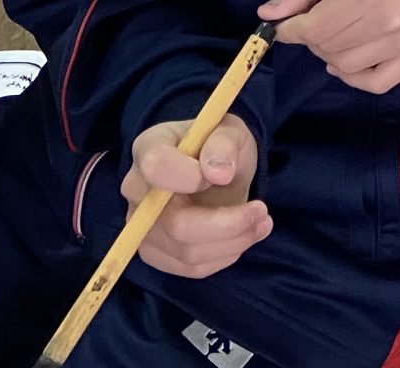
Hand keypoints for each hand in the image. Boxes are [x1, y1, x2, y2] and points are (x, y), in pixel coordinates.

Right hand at [123, 114, 269, 278]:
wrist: (216, 169)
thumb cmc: (219, 146)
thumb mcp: (230, 132)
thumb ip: (223, 144)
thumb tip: (218, 173)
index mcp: (149, 148)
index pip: (156, 166)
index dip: (191, 176)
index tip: (223, 175)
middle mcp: (137, 191)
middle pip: (175, 224)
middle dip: (228, 223)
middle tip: (262, 209)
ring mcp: (141, 227)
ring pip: (187, 252)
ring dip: (233, 241)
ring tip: (261, 221)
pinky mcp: (156, 253)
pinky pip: (191, 268)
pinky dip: (224, 255)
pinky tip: (243, 235)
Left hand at [258, 0, 399, 92]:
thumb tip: (267, 15)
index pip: (314, 29)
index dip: (290, 30)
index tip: (285, 24)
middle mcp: (389, 22)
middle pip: (329, 49)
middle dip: (311, 38)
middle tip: (315, 20)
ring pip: (348, 68)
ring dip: (331, 55)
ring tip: (336, 33)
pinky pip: (378, 83)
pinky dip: (356, 77)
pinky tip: (350, 59)